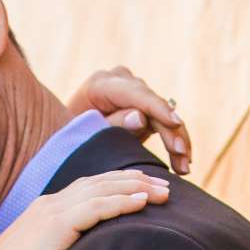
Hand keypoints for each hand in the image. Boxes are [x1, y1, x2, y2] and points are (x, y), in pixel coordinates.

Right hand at [0, 168, 169, 249]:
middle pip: (100, 182)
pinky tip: (145, 203)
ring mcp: (50, 213)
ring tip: (165, 192)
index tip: (145, 190)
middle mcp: (48, 206)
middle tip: (165, 184)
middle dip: (135, 180)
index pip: (89, 189)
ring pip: (103, 189)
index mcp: (44, 213)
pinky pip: (97, 207)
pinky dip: (122, 202)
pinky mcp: (55, 226)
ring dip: (137, 188)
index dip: (119, 185)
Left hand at [69, 66, 190, 175]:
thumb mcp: (87, 134)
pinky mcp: (144, 105)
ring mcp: (134, 91)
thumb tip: (140, 118)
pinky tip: (183, 162)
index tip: (175, 123)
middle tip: (183, 158)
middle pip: (154, 105)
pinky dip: (173, 141)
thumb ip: (112, 125)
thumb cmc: (70, 137)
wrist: (64, 136)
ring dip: (177, 141)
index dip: (158, 108)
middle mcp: (122, 81)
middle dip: (172, 132)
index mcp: (102, 84)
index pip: (136, 94)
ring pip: (164, 114)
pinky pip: (164, 122)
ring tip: (185, 168)